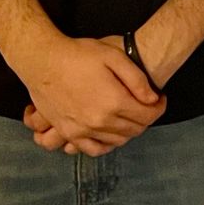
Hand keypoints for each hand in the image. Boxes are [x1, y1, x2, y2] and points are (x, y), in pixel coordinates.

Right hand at [18, 36, 163, 155]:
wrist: (43, 61)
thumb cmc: (79, 55)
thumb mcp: (113, 57)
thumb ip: (137, 80)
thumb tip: (153, 99)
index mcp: (114, 102)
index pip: (147, 115)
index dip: (159, 108)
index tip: (160, 99)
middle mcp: (100, 122)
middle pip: (134, 129)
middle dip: (146, 118)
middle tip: (147, 106)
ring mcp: (82, 130)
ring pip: (117, 141)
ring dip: (129, 131)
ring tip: (130, 116)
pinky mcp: (69, 133)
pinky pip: (93, 149)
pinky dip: (106, 145)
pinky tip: (110, 134)